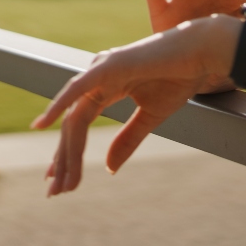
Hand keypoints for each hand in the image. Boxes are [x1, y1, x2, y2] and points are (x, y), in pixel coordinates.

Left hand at [30, 16, 239, 195]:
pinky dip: (59, 106)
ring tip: (60, 180)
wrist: (202, 53)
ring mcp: (101, 69)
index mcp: (107, 87)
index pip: (80, 125)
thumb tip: (109, 169)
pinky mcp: (109, 65)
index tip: (60, 182)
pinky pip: (77, 88)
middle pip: (73, 124)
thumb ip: (127, 140)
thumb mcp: (150, 117)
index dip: (69, 154)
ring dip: (66, 151)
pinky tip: (43, 125)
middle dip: (64, 160)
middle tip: (56, 192)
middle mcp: (98, 77)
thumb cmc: (181, 77)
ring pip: (75, 116)